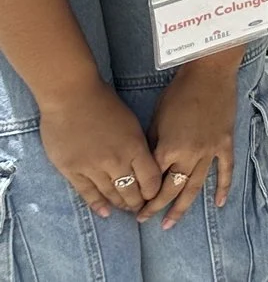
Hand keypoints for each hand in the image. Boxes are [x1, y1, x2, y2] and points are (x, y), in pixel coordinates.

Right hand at [39, 77, 160, 217]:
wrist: (71, 97)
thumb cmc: (104, 103)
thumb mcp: (131, 123)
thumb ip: (138, 145)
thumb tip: (144, 164)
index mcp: (135, 147)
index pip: (151, 178)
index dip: (154, 191)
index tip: (155, 196)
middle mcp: (116, 161)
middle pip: (131, 190)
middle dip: (138, 202)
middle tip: (141, 209)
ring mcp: (93, 168)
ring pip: (110, 194)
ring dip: (119, 204)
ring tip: (125, 209)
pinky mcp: (72, 171)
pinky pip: (87, 193)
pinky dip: (97, 204)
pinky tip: (104, 212)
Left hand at [142, 49, 245, 228]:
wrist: (209, 74)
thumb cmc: (178, 92)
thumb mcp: (156, 119)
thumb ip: (152, 146)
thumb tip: (147, 166)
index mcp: (167, 149)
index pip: (151, 181)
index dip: (141, 195)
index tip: (132, 204)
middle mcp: (188, 155)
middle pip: (171, 189)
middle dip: (156, 207)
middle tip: (144, 220)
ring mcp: (209, 151)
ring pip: (194, 186)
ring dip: (182, 207)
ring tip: (170, 223)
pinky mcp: (224, 144)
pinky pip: (225, 170)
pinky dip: (223, 188)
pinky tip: (218, 204)